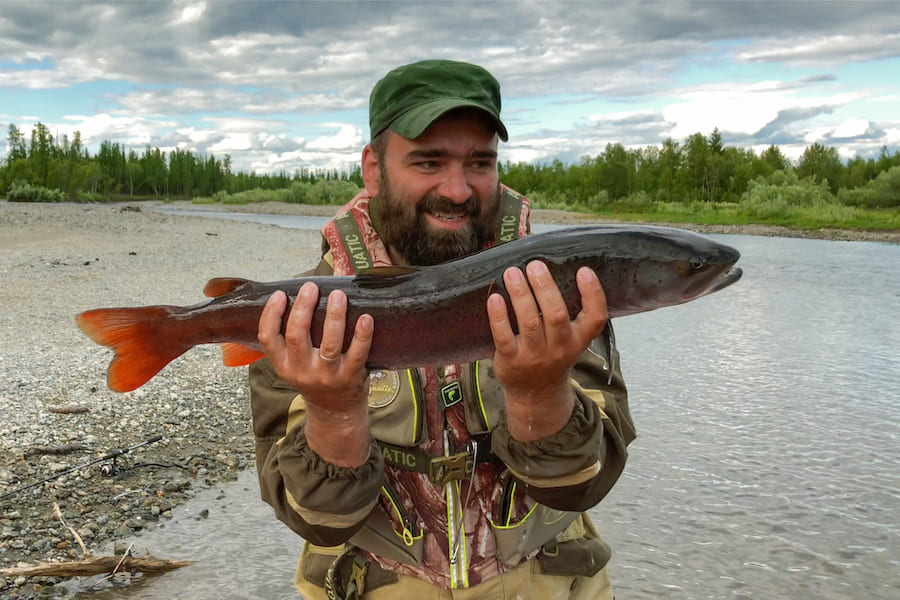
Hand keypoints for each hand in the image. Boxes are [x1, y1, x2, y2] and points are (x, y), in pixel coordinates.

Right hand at [258, 282, 373, 465]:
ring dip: (334, 317)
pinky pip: (357, 354)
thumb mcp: (294, 365)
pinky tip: (365, 318)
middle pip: (297, 336)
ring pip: (329, 344)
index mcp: (283, 365)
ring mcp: (327, 375)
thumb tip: (302, 295)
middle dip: (303, 308)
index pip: (268, 339)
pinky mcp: (350, 377)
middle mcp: (302, 371)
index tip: (279, 294)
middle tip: (311, 288)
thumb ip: (292, 338)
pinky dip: (362, 335)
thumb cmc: (315, 379)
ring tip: (338, 296)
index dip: (271, 315)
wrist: (335, 412)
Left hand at [487, 261, 607, 439]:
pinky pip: (503, 336)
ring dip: (520, 295)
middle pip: (557, 316)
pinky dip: (498, 316)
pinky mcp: (511, 360)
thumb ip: (567, 311)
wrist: (536, 393)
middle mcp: (560, 349)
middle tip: (534, 265)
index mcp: (579, 339)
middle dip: (545, 288)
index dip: (593, 294)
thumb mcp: (569, 339)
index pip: (596, 318)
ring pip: (529, 322)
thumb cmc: (552, 354)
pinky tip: (494, 298)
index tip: (584, 271)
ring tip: (512, 273)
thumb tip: (549, 269)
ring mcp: (535, 356)